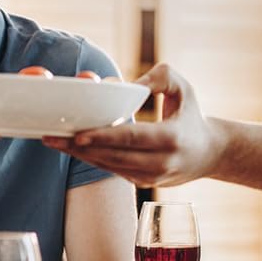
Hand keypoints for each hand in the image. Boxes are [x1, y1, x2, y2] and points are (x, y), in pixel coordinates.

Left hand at [42, 63, 224, 186]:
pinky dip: (91, 159)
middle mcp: (161, 163)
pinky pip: (112, 170)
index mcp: (172, 138)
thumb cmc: (192, 114)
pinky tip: (72, 148)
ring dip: (80, 155)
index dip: (103, 137)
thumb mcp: (183, 87)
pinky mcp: (143, 182)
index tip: (78, 134)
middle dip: (79, 148)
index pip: (132, 138)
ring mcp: (151, 177)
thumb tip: (120, 85)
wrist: (210, 152)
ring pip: (109, 167)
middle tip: (51, 137)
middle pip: (113, 156)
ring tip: (53, 142)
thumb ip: (157, 77)